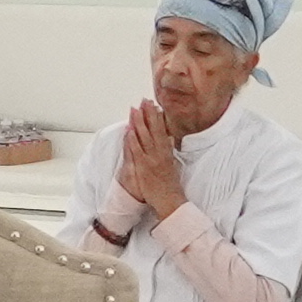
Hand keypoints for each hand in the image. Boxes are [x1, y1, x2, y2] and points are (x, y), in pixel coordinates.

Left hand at [115, 102, 187, 223]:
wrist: (170, 200)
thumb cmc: (170, 186)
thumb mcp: (172, 164)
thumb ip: (168, 151)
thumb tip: (167, 137)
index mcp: (167, 152)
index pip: (161, 130)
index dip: (157, 117)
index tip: (154, 105)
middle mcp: (159, 154)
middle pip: (153, 130)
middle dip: (148, 114)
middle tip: (144, 100)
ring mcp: (151, 160)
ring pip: (144, 137)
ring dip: (139, 122)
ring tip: (134, 109)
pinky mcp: (143, 167)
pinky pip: (136, 151)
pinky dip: (132, 139)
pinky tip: (129, 130)